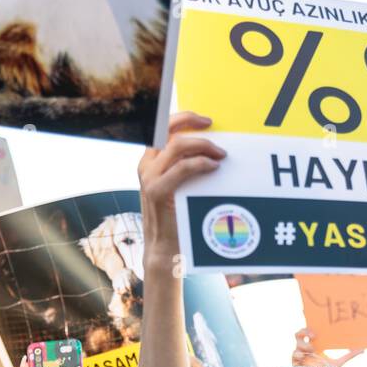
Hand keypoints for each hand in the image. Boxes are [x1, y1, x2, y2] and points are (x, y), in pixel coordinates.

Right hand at [138, 111, 224, 269]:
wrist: (164, 248)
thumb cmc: (177, 217)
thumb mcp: (180, 187)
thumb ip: (187, 169)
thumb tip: (212, 151)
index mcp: (151, 161)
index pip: (163, 127)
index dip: (185, 119)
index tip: (207, 121)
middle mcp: (146, 165)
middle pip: (169, 130)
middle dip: (195, 127)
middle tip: (217, 135)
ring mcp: (149, 177)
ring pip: (176, 146)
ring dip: (202, 146)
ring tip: (220, 155)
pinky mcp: (156, 191)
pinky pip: (181, 168)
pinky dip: (200, 164)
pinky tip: (213, 167)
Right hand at [292, 328, 362, 366]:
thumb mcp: (339, 362)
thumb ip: (350, 355)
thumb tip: (363, 349)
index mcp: (313, 345)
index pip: (307, 332)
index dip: (308, 328)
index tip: (316, 330)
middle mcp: (304, 349)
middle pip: (298, 335)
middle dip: (304, 332)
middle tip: (314, 336)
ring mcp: (299, 356)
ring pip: (296, 345)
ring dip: (304, 345)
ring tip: (312, 350)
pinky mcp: (295, 364)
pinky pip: (294, 356)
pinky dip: (299, 355)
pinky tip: (304, 357)